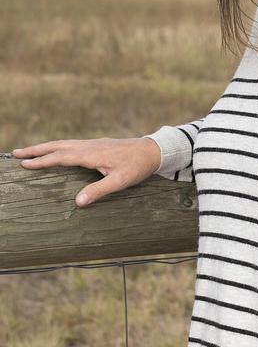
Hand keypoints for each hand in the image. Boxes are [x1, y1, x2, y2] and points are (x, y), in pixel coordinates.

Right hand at [11, 137, 161, 207]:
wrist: (153, 150)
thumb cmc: (137, 167)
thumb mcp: (119, 182)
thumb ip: (98, 191)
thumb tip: (77, 203)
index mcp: (91, 154)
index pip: (60, 157)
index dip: (42, 161)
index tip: (24, 164)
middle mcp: (89, 146)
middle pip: (57, 146)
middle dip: (36, 150)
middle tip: (16, 154)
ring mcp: (93, 144)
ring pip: (63, 143)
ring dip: (45, 147)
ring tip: (30, 151)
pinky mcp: (98, 144)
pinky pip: (72, 144)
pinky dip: (58, 146)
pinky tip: (56, 151)